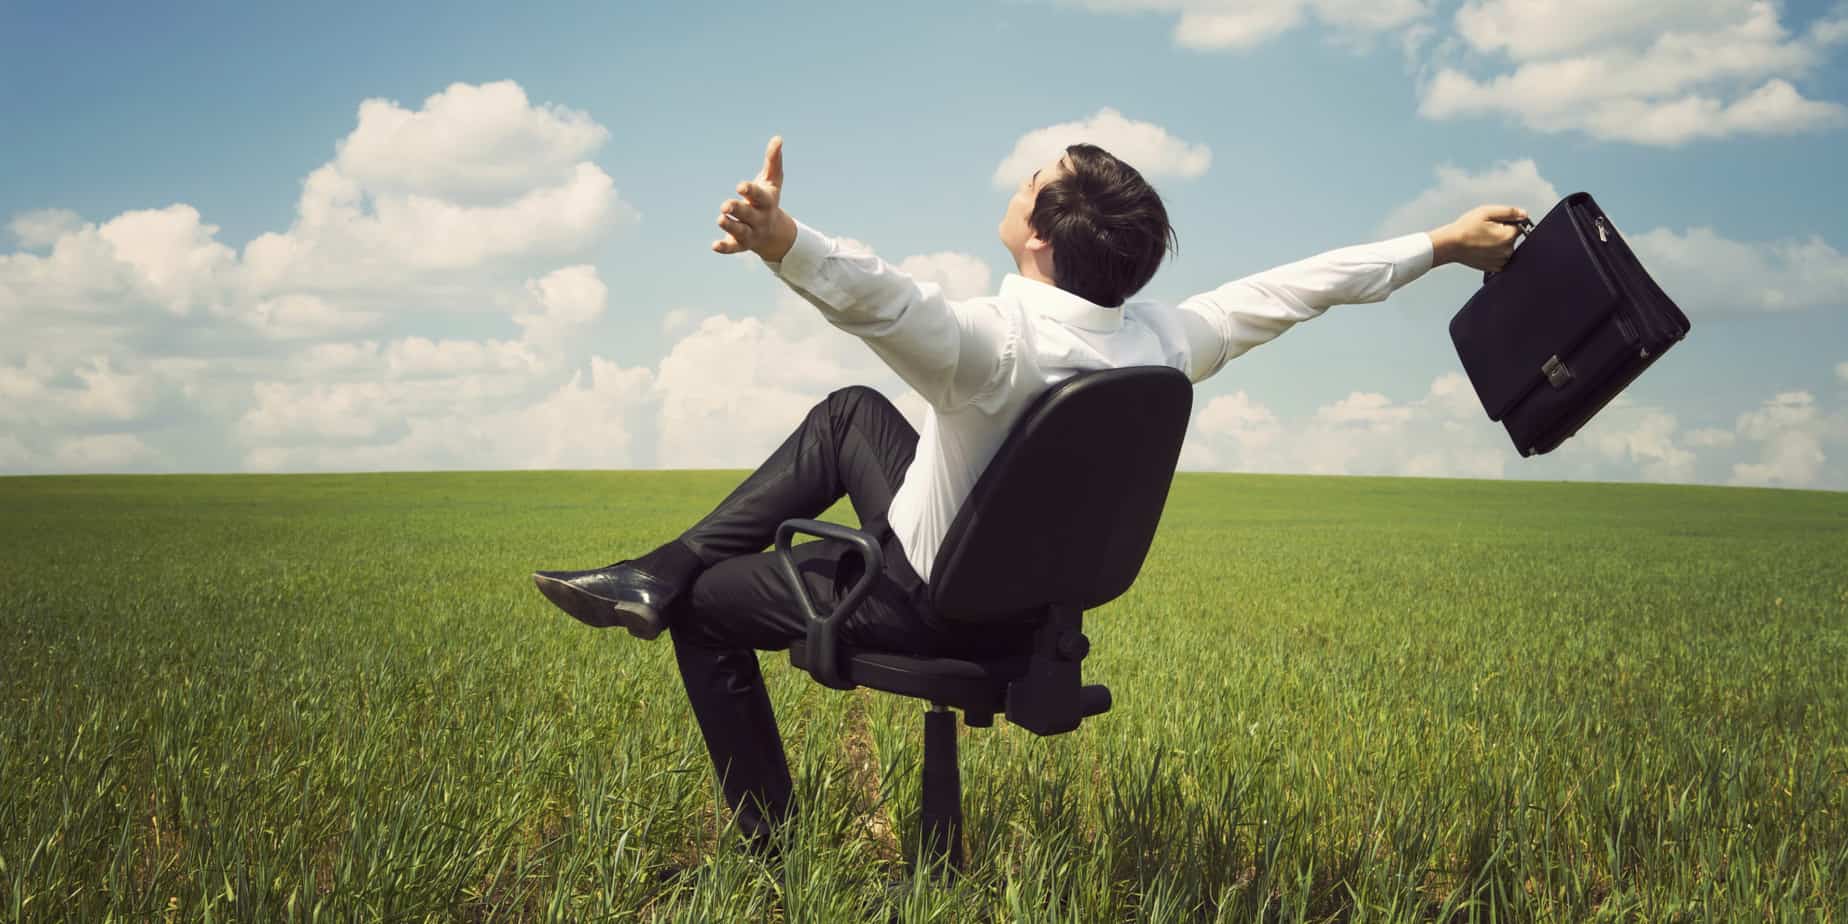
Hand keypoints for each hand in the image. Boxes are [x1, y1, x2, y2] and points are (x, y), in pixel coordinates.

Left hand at [712, 136, 797, 261]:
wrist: (774, 233)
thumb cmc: (768, 200)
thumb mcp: (773, 181)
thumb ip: (773, 161)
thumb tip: (778, 138)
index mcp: (766, 203)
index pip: (759, 196)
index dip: (750, 191)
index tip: (740, 186)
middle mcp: (759, 219)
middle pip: (749, 215)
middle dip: (737, 210)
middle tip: (725, 205)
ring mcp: (751, 233)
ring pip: (740, 231)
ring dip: (730, 226)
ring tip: (720, 218)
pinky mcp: (740, 244)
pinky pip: (733, 248)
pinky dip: (724, 248)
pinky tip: (714, 245)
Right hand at [1429, 205, 1529, 272]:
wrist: (1450, 245)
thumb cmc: (1465, 228)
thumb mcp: (1487, 212)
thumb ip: (1509, 212)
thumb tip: (1524, 214)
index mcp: (1508, 236)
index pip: (1520, 226)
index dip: (1507, 222)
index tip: (1494, 223)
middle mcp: (1507, 251)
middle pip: (1513, 238)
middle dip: (1503, 233)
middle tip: (1486, 231)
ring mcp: (1501, 261)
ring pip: (1507, 249)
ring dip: (1499, 244)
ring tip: (1483, 240)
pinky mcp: (1494, 268)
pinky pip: (1501, 259)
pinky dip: (1495, 254)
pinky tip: (1483, 249)